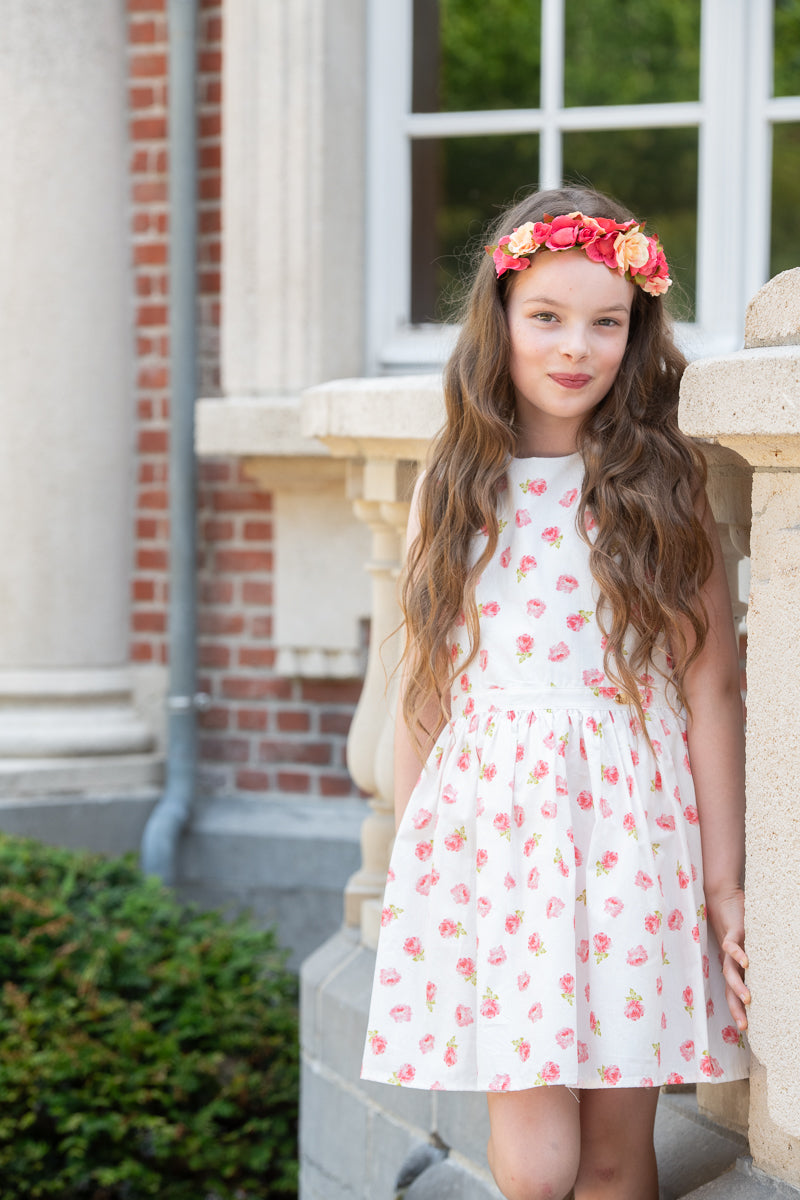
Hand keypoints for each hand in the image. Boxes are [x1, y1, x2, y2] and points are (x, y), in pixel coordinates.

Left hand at [707, 886, 749, 1030]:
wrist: (722, 897)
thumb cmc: (738, 923)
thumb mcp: (747, 946)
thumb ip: (753, 960)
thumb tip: (767, 976)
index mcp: (732, 966)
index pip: (733, 993)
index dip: (738, 1010)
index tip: (745, 1030)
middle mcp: (729, 960)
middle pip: (729, 988)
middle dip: (735, 1007)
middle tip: (744, 1026)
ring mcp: (729, 947)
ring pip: (730, 971)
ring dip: (737, 985)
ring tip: (747, 998)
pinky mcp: (732, 932)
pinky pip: (732, 945)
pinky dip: (738, 954)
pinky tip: (746, 963)